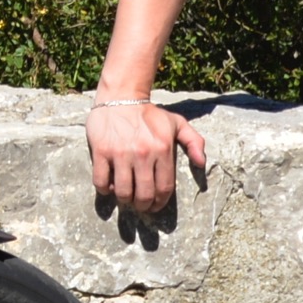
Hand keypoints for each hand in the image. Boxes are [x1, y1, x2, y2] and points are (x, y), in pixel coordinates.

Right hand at [86, 94, 207, 218]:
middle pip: (144, 195)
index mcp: (163, 149)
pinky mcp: (101, 151)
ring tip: (125, 197)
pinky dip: (105, 190)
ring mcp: (121, 153)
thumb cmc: (150, 114)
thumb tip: (202, 163)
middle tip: (140, 206)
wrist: (121, 96)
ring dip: (125, 200)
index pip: (164, 188)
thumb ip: (194, 142)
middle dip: (143, 206)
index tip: (155, 206)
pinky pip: (101, 181)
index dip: (160, 203)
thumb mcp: (177, 123)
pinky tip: (109, 186)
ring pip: (123, 192)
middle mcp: (143, 153)